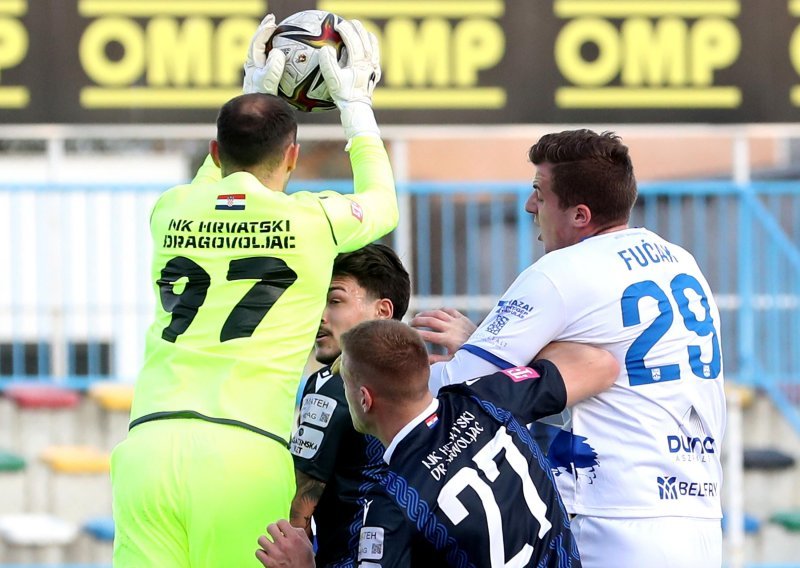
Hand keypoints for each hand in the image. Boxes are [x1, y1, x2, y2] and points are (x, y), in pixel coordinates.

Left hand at [243, 14, 285, 94]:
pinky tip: (288, 55)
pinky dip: (278, 54)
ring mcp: (259, 73)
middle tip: (273, 19)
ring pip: (263, 52)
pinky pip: (272, 63)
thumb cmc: (264, 100)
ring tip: (277, 31)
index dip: (264, 31)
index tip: (274, 24)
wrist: (260, 117)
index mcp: (253, 64)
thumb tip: (278, 53)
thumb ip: (272, 67)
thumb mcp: (268, 82)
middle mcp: (254, 67)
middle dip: (264, 29)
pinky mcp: (267, 81)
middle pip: (258, 43)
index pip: (257, 43)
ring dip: (269, 40)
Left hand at [256, 519, 314, 567]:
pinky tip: (267, 554)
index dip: (281, 524)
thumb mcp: (307, 544)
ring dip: (265, 541)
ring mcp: (275, 554)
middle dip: (272, 530)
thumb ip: (298, 532)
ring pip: (261, 539)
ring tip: (269, 544)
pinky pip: (258, 552)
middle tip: (275, 534)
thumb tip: (288, 526)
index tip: (281, 528)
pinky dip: (262, 553)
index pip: (281, 522)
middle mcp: (284, 544)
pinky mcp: (268, 563)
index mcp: (294, 538)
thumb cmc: (305, 561)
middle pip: (270, 527)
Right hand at [319, 19, 380, 139]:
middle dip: (356, 28)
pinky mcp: (375, 72)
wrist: (357, 108)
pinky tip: (369, 42)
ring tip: (359, 28)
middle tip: (349, 22)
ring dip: (365, 35)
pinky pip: (376, 54)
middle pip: (364, 39)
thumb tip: (325, 49)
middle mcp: (369, 62)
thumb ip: (328, 64)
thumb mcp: (333, 80)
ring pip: (372, 45)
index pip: (353, 41)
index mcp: (358, 62)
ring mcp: (373, 67)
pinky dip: (372, 45)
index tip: (337, 25)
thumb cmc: (344, 94)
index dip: (345, 30)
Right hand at [410, 308, 476, 362]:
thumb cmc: (468, 356)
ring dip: (426, 314)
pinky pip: (449, 310)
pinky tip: (434, 313)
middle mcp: (451, 328)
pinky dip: (440, 310)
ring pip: (437, 313)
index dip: (416, 334)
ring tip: (417, 317)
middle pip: (430, 320)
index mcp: (448, 339)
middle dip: (418, 321)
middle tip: (409, 324)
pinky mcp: (462, 317)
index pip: (427, 335)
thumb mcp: (453, 361)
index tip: (408, 334)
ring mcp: (456, 321)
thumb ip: (438, 360)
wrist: (486, 347)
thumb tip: (424, 361)